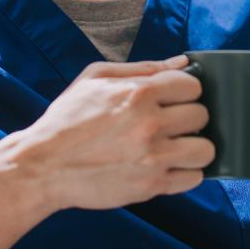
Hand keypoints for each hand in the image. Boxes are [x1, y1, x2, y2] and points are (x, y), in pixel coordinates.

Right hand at [2, 55, 212, 210]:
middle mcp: (150, 124)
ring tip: (175, 148)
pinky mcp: (151, 186)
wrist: (44, 167)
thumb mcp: (96, 78)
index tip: (173, 99)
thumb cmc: (68, 119)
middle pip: (201, 115)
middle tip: (170, 124)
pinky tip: (167, 167)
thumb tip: (182, 62)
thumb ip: (143, 68)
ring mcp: (153, 158)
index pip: (193, 85)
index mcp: (138, 93)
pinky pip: (193, 179)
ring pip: (205, 150)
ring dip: (194, 147)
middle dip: (188, 118)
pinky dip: (185, 173)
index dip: (184, 91)